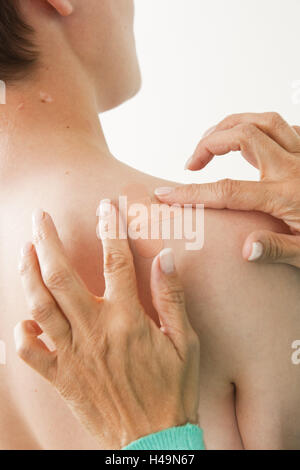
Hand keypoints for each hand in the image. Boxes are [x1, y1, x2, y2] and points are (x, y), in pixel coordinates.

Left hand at [14, 203, 199, 449]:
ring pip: (40, 307)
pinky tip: (23, 320)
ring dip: (28, 275)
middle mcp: (96, 332)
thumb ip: (173, 298)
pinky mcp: (62, 378)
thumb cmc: (173, 390)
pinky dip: (22, 335)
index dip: (110, 228)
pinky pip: (31, 355)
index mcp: (128, 320)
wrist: (155, 441)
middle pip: (62, 277)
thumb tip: (167, 257)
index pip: (116, 261)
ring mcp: (74, 355)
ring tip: (23, 250)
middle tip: (39, 217)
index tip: (106, 205)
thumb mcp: (186, 343)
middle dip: (47, 241)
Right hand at [155, 112, 299, 267]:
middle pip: (241, 134)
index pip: (227, 189)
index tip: (165, 194)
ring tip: (211, 143)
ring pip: (261, 119)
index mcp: (287, 194)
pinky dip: (256, 126)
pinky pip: (282, 125)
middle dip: (207, 143)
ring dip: (229, 125)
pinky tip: (247, 142)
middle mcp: (293, 166)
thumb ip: (277, 249)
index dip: (192, 192)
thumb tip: (245, 250)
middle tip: (191, 164)